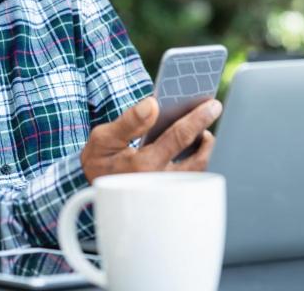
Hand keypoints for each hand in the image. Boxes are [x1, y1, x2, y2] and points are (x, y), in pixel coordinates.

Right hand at [80, 96, 221, 182]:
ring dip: (204, 152)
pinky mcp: (168, 199)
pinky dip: (196, 163)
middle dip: (207, 138)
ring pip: (197, 173)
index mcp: (143, 166)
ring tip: (202, 134)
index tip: (213, 105)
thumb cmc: (100, 160)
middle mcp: (159, 183)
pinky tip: (195, 149)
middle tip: (211, 116)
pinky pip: (190, 182)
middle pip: (198, 159)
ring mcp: (166, 194)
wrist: (90, 189)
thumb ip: (129, 121)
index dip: (198, 118)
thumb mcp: (104, 138)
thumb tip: (152, 104)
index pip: (179, 138)